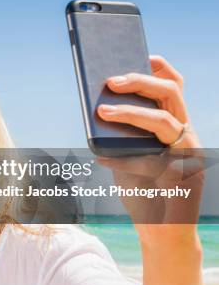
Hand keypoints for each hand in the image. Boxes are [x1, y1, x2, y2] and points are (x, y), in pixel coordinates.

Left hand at [95, 55, 207, 284]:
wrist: (160, 231)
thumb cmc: (142, 189)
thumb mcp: (126, 156)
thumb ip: (121, 135)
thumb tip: (96, 110)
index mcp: (173, 126)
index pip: (174, 90)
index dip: (163, 70)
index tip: (146, 53)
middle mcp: (185, 135)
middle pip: (171, 96)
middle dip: (140, 82)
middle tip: (109, 80)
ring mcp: (187, 154)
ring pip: (165, 121)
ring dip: (132, 113)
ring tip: (102, 110)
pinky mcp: (184, 174)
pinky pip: (154, 156)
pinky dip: (126, 157)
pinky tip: (104, 156)